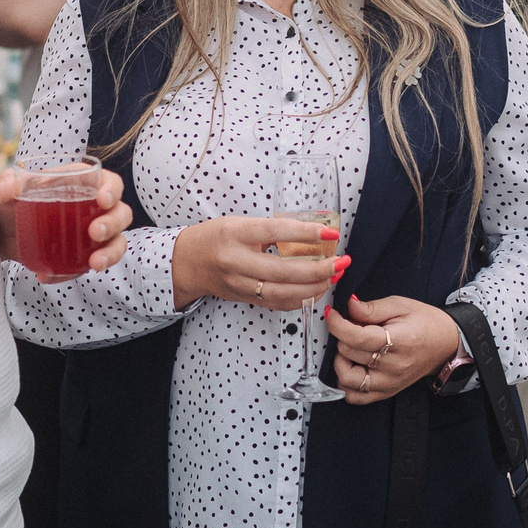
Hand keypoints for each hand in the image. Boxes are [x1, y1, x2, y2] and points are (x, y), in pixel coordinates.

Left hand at [0, 165, 134, 280]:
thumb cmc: (7, 202)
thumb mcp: (4, 190)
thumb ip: (5, 185)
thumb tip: (8, 191)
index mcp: (82, 183)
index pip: (110, 183)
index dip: (112, 190)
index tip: (102, 200)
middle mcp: (93, 208)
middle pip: (120, 214)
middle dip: (113, 224)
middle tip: (94, 233)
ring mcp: (90, 235)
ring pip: (115, 243)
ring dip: (110, 254)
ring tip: (93, 264)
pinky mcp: (80, 256)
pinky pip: (86, 266)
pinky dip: (71, 274)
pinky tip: (48, 276)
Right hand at [169, 215, 345, 310]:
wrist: (187, 262)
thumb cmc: (216, 237)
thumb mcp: (240, 223)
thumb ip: (272, 229)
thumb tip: (312, 230)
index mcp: (235, 234)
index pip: (275, 232)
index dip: (305, 232)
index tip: (330, 232)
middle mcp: (236, 261)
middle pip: (283, 271)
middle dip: (318, 269)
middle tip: (340, 262)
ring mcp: (240, 284)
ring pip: (282, 292)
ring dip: (313, 287)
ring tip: (332, 277)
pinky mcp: (244, 298)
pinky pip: (276, 303)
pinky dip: (299, 299)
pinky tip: (314, 291)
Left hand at [326, 294, 461, 403]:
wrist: (446, 344)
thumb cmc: (426, 323)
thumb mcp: (401, 305)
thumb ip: (372, 308)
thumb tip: (348, 306)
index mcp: (399, 341)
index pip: (357, 338)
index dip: (338, 325)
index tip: (332, 315)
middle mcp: (394, 367)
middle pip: (349, 355)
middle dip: (342, 338)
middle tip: (349, 327)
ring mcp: (389, 383)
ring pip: (347, 380)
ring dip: (341, 361)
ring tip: (350, 348)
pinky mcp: (386, 392)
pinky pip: (356, 396)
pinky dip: (346, 382)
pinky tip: (352, 365)